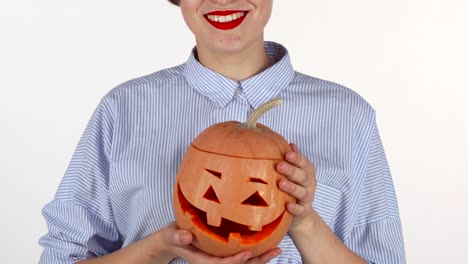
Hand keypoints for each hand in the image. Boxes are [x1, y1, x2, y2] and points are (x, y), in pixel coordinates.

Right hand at [153, 222, 281, 263]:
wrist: (173, 240)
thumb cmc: (173, 236)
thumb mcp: (171, 235)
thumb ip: (177, 237)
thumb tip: (185, 236)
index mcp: (204, 262)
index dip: (236, 261)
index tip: (248, 253)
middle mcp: (216, 262)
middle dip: (257, 262)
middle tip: (275, 251)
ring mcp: (221, 259)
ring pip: (244, 263)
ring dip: (261, 258)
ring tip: (278, 249)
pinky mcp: (225, 253)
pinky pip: (243, 255)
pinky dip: (256, 252)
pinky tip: (268, 242)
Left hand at [276, 143, 316, 229]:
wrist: (300, 213)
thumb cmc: (294, 186)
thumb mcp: (295, 171)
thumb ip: (294, 159)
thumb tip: (290, 144)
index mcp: (307, 172)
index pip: (304, 163)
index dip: (296, 158)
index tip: (287, 154)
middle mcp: (309, 184)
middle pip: (302, 176)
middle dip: (291, 170)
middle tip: (279, 165)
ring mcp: (307, 198)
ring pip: (302, 192)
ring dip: (292, 187)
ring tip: (281, 184)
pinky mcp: (303, 211)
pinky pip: (300, 209)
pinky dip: (295, 208)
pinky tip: (287, 205)